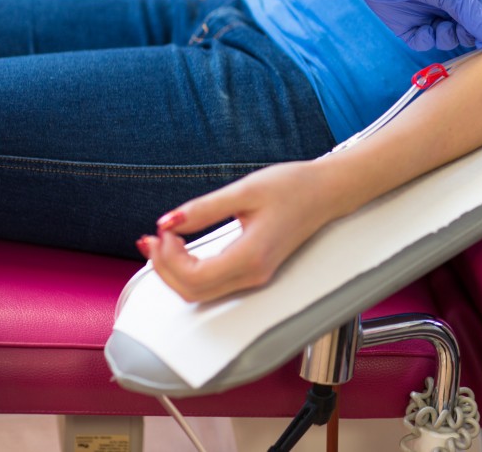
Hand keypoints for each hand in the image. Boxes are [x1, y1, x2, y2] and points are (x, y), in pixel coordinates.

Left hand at [139, 159, 350, 302]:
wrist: (327, 192)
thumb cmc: (293, 187)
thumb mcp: (245, 190)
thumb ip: (204, 209)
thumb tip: (166, 223)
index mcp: (252, 257)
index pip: (195, 278)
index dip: (168, 258)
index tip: (163, 230)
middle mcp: (254, 275)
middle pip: (192, 293)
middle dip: (164, 268)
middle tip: (154, 237)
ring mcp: (255, 277)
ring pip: (200, 294)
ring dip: (173, 272)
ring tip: (161, 242)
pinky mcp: (253, 272)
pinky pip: (212, 285)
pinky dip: (188, 272)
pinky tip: (179, 250)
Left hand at [325, 0, 481, 50]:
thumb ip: (473, 15)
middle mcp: (449, 3)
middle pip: (467, 32)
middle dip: (464, 35)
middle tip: (457, 31)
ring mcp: (429, 15)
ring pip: (448, 40)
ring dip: (445, 38)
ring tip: (436, 27)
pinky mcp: (410, 26)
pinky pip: (425, 43)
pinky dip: (425, 40)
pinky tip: (421, 30)